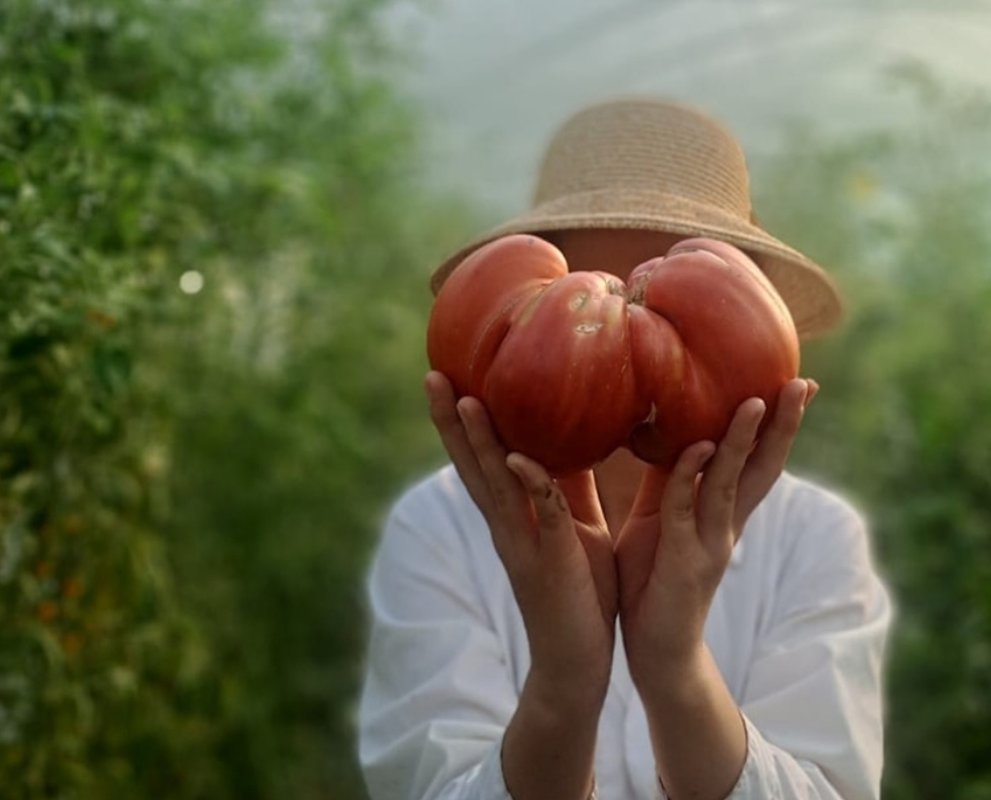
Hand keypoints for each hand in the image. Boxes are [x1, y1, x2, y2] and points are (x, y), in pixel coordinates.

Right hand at [425, 371, 617, 697]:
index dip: (462, 421)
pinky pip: (542, 518)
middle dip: (451, 421)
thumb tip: (575, 437)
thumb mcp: (576, 525)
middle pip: (472, 465)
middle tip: (433, 375)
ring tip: (465, 400)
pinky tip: (520, 459)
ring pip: (496, 485)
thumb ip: (566, 487)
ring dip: (480, 443)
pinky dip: (532, 487)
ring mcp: (524, 544)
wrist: (579, 660)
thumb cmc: (580, 589)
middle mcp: (507, 525)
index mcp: (512, 513)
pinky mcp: (551, 563)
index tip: (450, 376)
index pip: (481, 458)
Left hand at [616, 378, 815, 684]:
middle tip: (802, 382)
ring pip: (731, 484)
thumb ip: (668, 479)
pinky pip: (685, 509)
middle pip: (763, 468)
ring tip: (756, 400)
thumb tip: (670, 431)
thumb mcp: (658, 517)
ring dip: (744, 442)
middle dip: (783, 426)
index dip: (776, 424)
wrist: (653, 649)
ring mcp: (710, 543)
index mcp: (722, 513)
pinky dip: (691, 476)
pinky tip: (700, 447)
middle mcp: (726, 525)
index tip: (796, 382)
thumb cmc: (652, 578)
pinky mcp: (686, 561)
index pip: (757, 460)